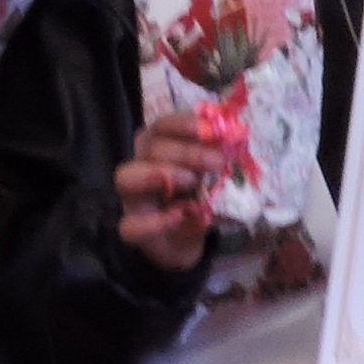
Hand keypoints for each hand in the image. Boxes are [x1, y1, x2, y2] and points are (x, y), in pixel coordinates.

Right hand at [114, 110, 230, 271]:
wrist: (189, 239)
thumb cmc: (199, 197)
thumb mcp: (214, 176)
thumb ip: (219, 158)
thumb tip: (237, 140)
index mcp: (160, 147)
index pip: (163, 126)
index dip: (183, 124)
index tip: (209, 129)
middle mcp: (141, 166)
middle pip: (152, 148)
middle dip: (187, 152)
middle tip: (218, 163)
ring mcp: (133, 198)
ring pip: (127, 177)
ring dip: (159, 174)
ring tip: (192, 182)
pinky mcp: (133, 227)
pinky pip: (131, 224)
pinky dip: (155, 221)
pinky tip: (180, 217)